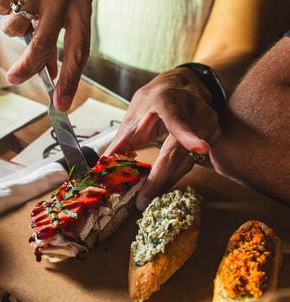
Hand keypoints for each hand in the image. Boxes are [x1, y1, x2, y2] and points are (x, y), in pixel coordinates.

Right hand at [0, 0, 91, 110]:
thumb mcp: (70, 6)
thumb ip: (60, 37)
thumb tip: (49, 72)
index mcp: (80, 9)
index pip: (78, 53)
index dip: (70, 81)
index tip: (61, 105)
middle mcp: (60, 1)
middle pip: (41, 46)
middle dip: (27, 68)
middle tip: (14, 79)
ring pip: (14, 27)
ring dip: (12, 27)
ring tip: (21, 9)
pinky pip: (0, 7)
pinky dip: (3, 6)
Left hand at [104, 67, 220, 209]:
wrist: (178, 88)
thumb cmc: (153, 102)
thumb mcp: (133, 116)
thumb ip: (120, 142)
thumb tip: (103, 166)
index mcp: (171, 101)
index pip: (179, 119)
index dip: (188, 135)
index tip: (201, 148)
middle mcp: (196, 111)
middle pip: (179, 150)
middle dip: (159, 179)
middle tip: (142, 200)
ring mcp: (208, 124)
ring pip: (186, 160)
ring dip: (166, 181)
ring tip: (146, 197)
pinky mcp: (212, 136)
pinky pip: (191, 161)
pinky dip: (173, 175)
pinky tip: (160, 186)